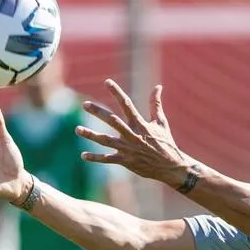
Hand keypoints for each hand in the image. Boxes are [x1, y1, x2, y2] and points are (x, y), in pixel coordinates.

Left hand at [76, 80, 191, 186]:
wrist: (171, 167)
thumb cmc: (166, 143)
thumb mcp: (161, 122)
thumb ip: (156, 104)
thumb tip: (158, 86)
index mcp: (141, 124)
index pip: (127, 105)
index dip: (117, 92)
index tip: (107, 82)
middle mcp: (132, 135)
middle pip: (113, 121)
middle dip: (98, 112)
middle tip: (85, 105)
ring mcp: (128, 149)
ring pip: (106, 140)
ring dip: (91, 135)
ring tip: (78, 129)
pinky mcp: (126, 161)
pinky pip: (108, 159)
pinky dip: (96, 158)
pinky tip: (83, 155)